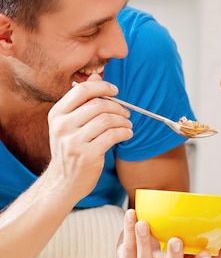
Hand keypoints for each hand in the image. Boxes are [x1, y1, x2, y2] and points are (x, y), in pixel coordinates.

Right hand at [45, 76, 132, 202]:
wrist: (64, 181)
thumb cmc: (70, 150)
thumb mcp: (69, 124)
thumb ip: (82, 101)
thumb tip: (97, 76)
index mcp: (57, 115)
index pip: (81, 90)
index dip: (102, 87)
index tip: (115, 91)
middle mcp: (62, 126)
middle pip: (97, 105)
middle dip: (117, 107)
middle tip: (126, 113)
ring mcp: (74, 141)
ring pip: (107, 120)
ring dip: (123, 121)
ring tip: (128, 125)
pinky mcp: (87, 155)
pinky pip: (112, 136)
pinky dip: (124, 133)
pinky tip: (127, 134)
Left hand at [117, 209, 220, 257]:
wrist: (135, 245)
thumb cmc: (161, 241)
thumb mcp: (179, 242)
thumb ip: (195, 240)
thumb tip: (219, 238)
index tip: (206, 253)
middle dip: (173, 256)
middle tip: (175, 240)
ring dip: (143, 241)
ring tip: (142, 223)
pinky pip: (127, 248)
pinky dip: (128, 229)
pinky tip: (131, 215)